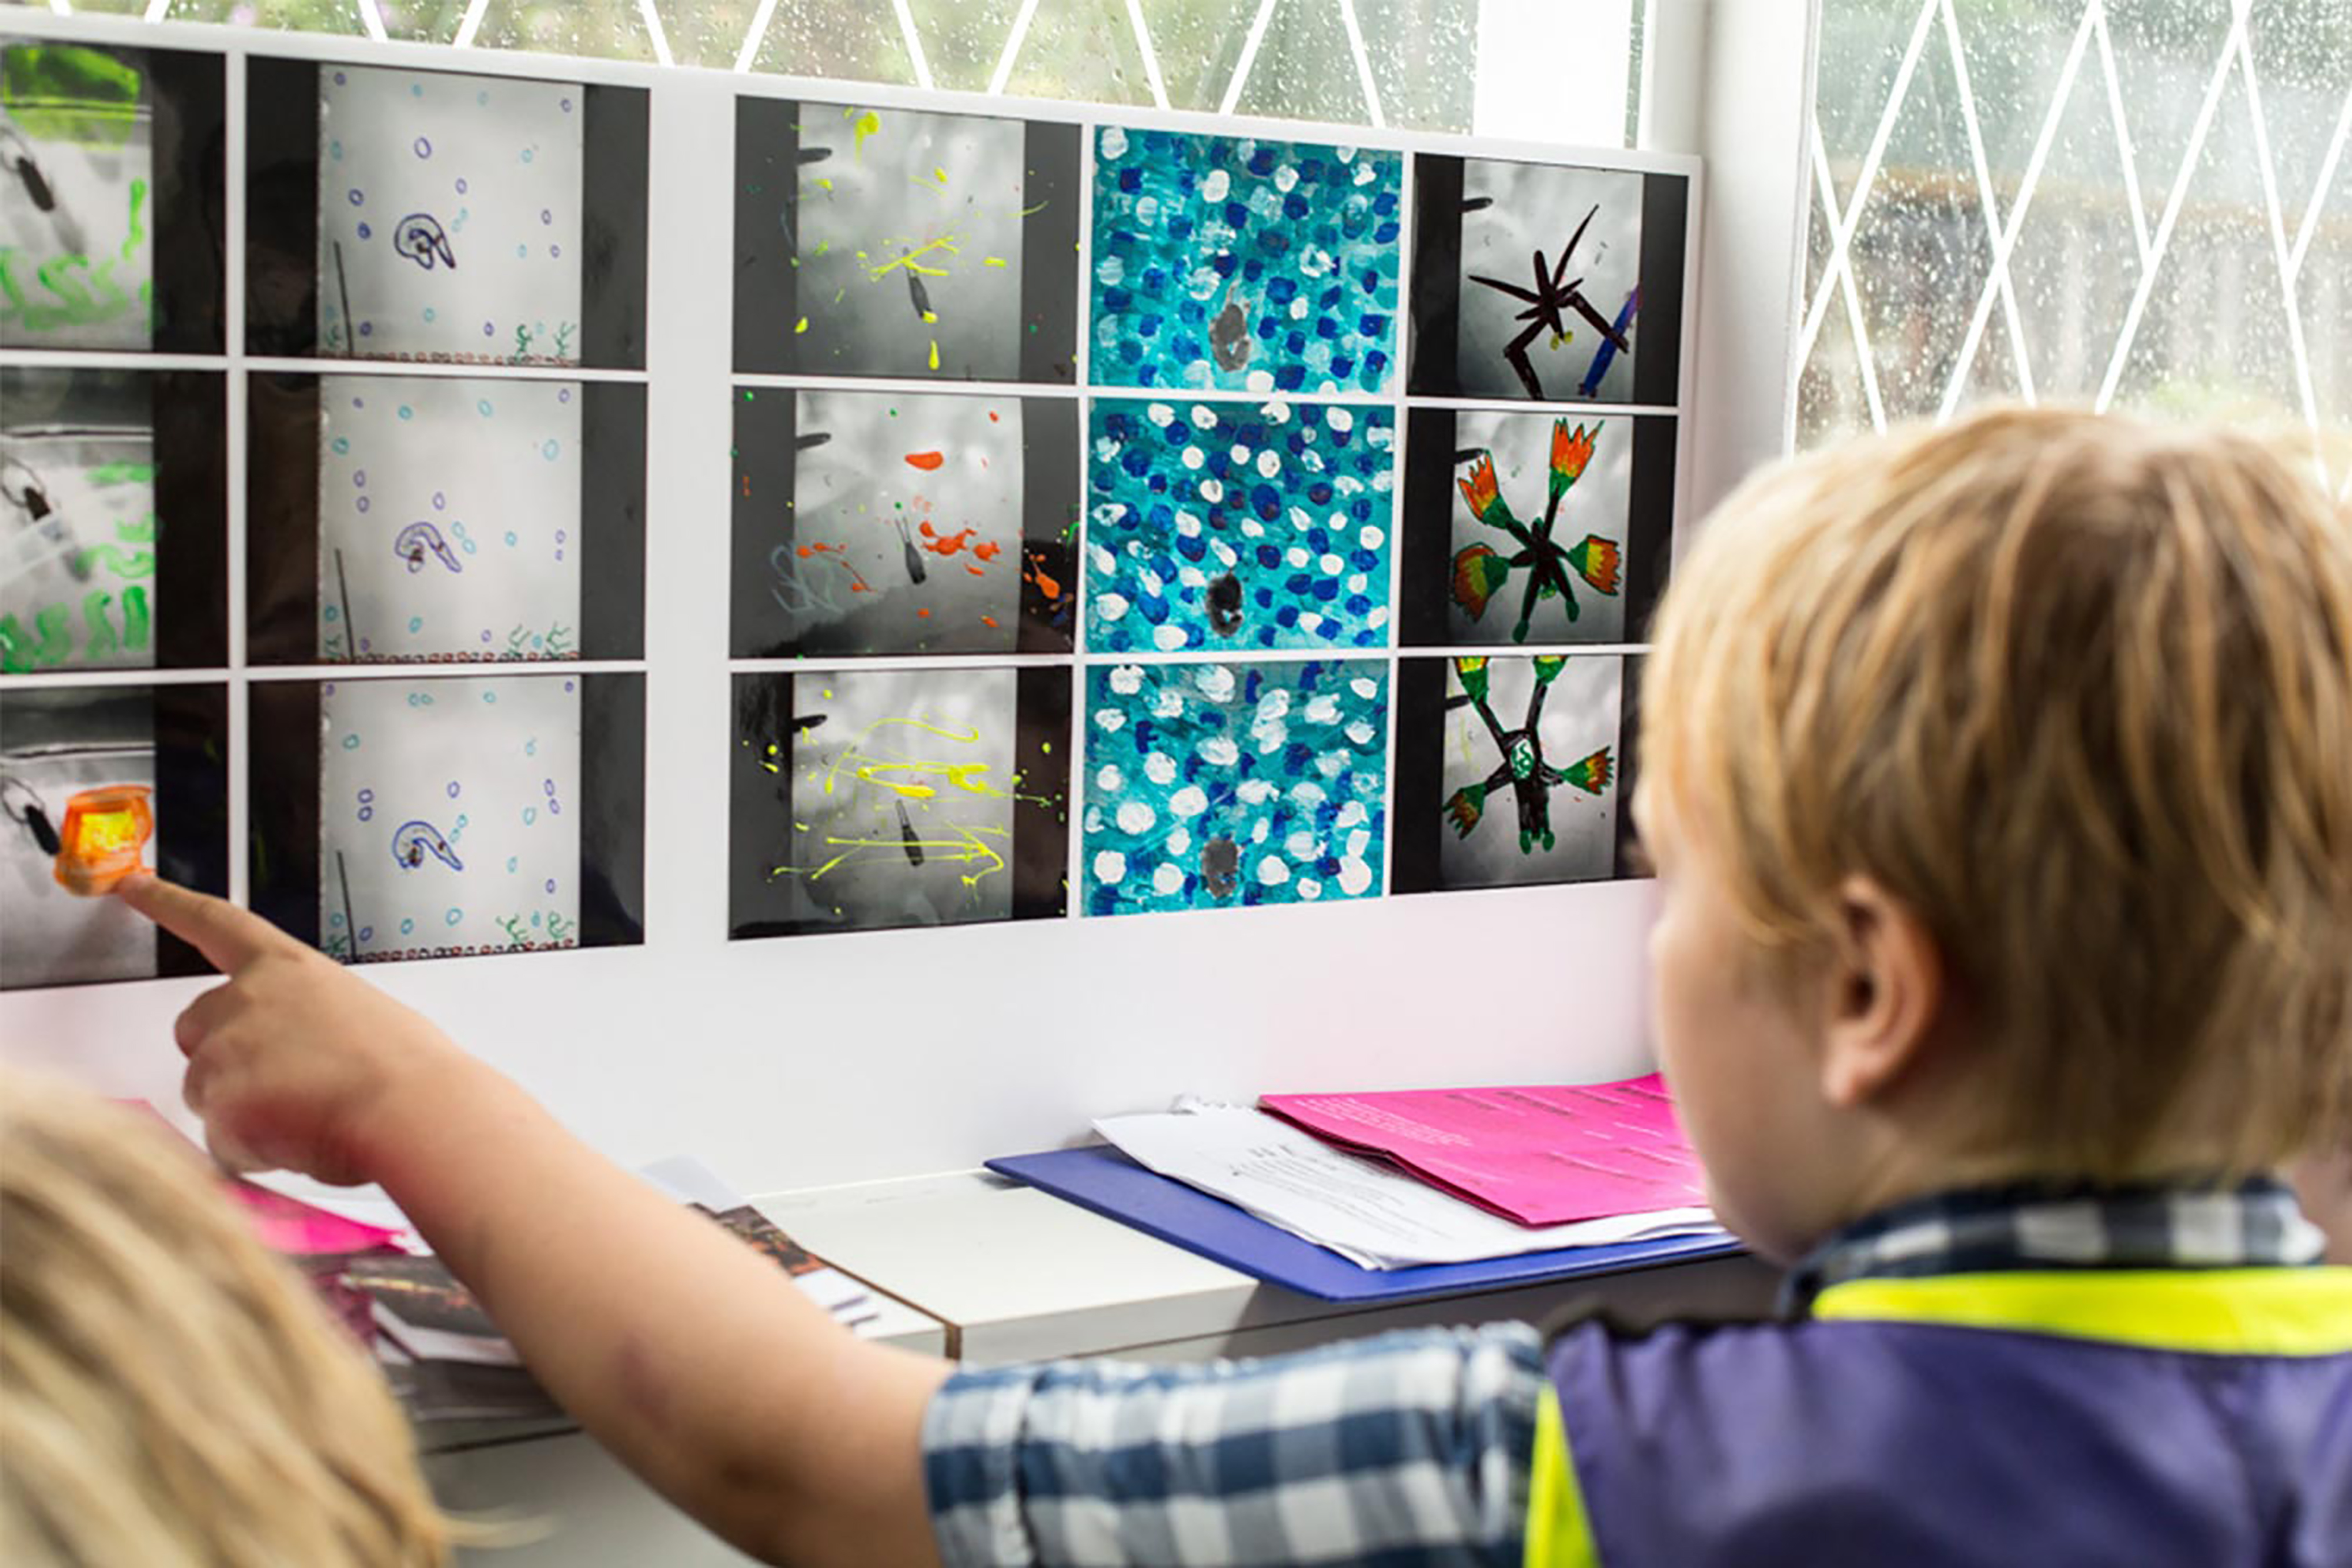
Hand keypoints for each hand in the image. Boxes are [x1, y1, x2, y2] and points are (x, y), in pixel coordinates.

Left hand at [115, 876, 472, 1184]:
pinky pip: (222, 1141)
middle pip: (195, 1027)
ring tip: (308, 1119)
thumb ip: (309, 1019)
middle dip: (221, 1059)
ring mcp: (225, 1051)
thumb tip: (304, 1053)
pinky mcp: (218, 1105)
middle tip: (281, 1086)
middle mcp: (244, 999)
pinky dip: (254, 1152)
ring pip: (206, 1093)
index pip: (216, 923)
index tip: (134, 886)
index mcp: (286, 968)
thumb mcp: (359, 1015)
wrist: (411, 1111)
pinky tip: (301, 1143)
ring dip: (242, 1112)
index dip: (170, 903)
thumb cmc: (405, 1067)